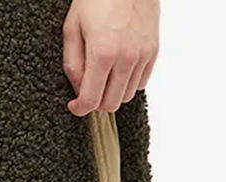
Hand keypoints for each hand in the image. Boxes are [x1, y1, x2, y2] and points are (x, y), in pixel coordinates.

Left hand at [63, 0, 158, 115]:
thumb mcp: (72, 29)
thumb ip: (72, 65)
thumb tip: (78, 91)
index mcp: (102, 53)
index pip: (91, 100)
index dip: (79, 108)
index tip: (74, 105)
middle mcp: (126, 58)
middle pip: (110, 104)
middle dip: (96, 103)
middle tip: (87, 90)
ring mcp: (142, 55)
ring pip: (126, 96)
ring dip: (112, 93)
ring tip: (103, 78)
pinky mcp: (153, 50)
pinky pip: (140, 83)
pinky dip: (127, 83)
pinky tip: (118, 70)